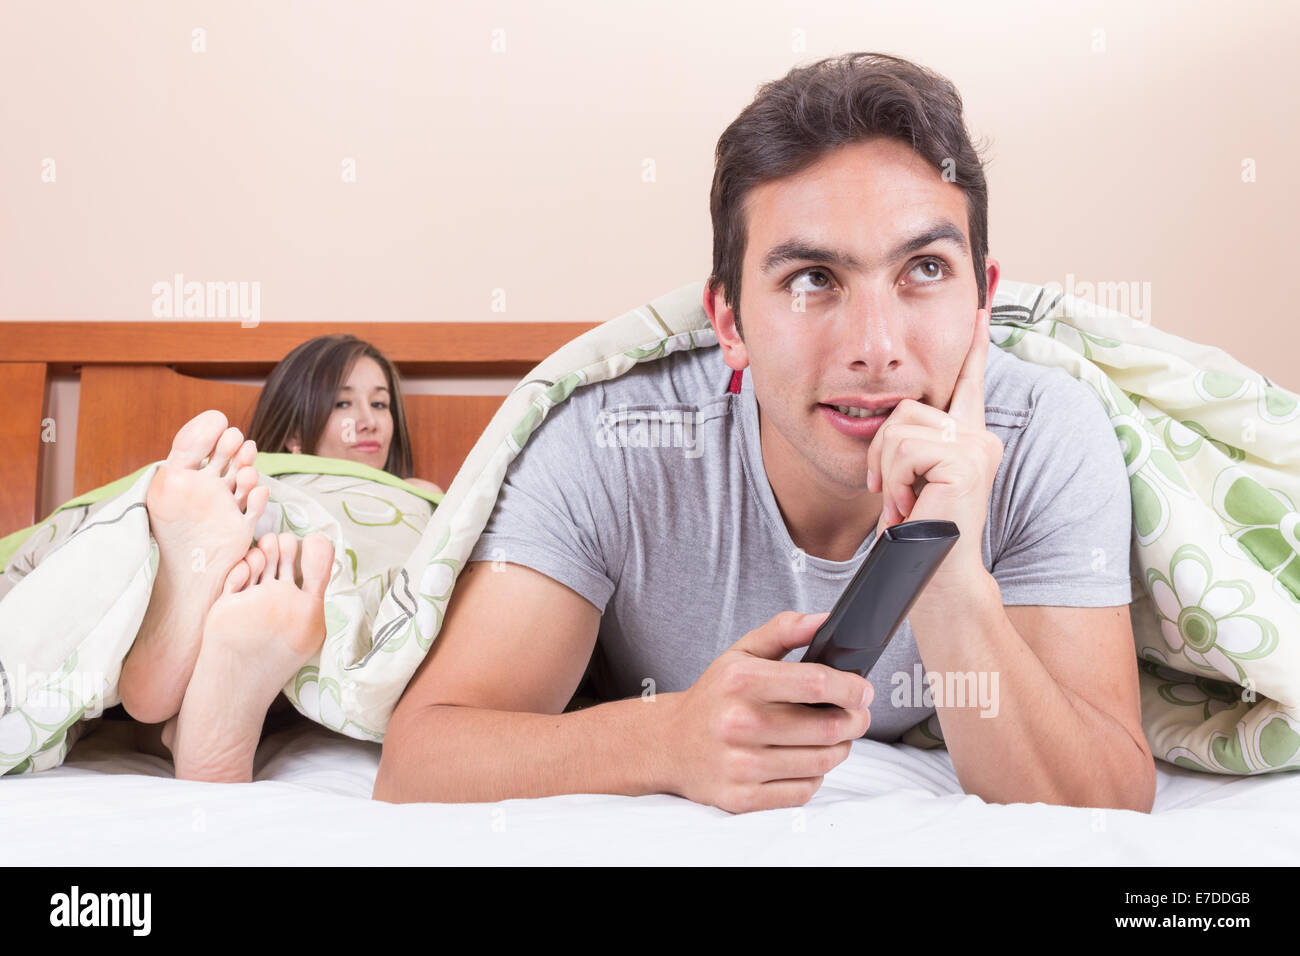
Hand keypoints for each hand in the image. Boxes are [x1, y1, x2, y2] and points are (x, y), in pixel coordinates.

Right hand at [662, 610, 872, 813]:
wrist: (669, 744)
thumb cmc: (714, 696)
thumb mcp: (741, 653)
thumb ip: (784, 630)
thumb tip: (827, 621)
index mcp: (740, 681)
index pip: (816, 683)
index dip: (852, 687)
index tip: (863, 690)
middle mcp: (738, 723)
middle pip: (827, 727)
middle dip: (855, 720)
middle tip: (857, 715)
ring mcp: (740, 765)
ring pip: (822, 762)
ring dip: (840, 748)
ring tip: (834, 736)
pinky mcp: (742, 798)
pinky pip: (804, 791)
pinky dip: (815, 776)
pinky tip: (805, 761)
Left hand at [866, 307, 1002, 588]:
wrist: (932, 577)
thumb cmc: (915, 535)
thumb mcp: (906, 480)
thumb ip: (908, 444)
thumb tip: (890, 413)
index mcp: (966, 436)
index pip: (967, 380)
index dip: (972, 343)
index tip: (977, 305)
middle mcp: (978, 435)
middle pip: (904, 408)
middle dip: (881, 452)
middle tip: (890, 494)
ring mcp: (976, 446)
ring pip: (899, 429)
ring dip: (885, 473)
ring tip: (902, 505)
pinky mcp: (966, 460)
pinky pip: (904, 451)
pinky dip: (892, 482)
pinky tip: (906, 508)